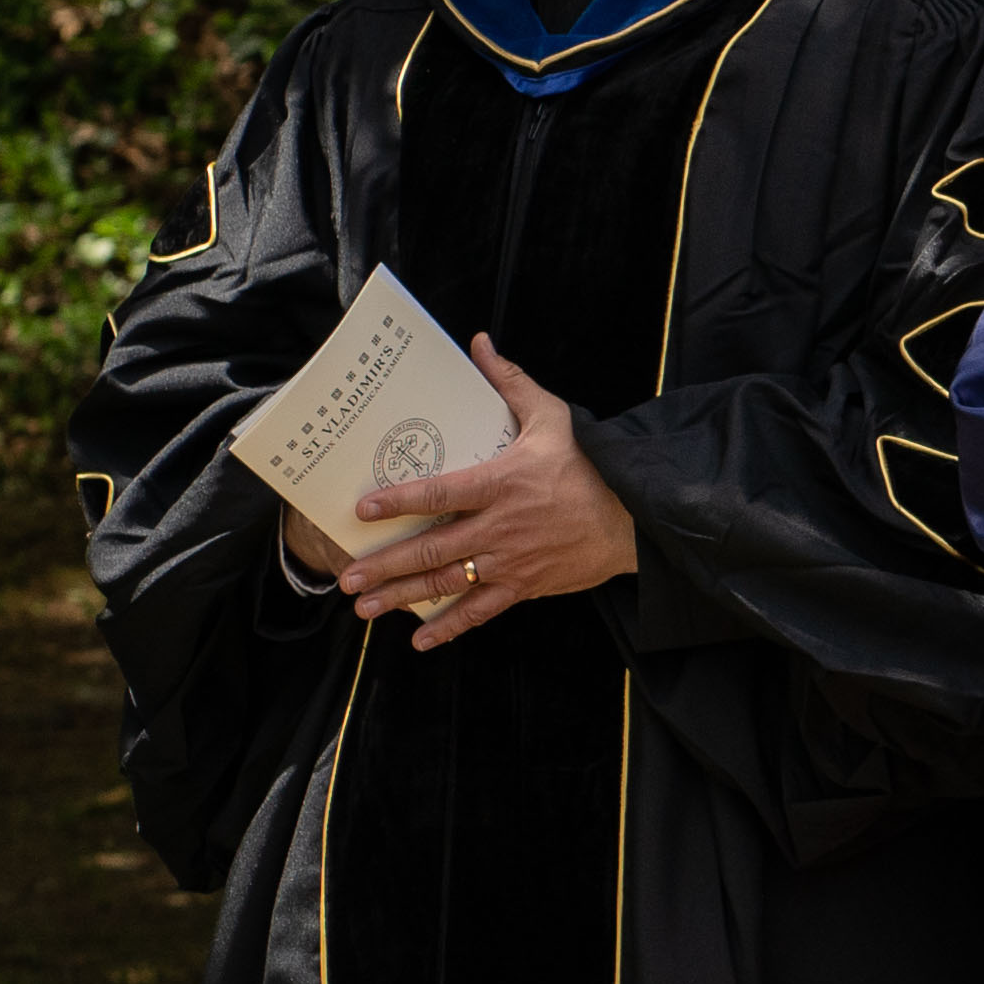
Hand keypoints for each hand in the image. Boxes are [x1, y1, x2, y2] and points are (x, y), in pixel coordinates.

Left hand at [336, 342, 634, 648]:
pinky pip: (482, 611)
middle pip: (431, 550)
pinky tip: (421, 640)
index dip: (399, 502)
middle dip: (385, 564)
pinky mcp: (525, 586)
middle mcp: (499, 527)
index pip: (439, 493)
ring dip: (403, 597)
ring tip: (366, 606)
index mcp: (501, 483)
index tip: (362, 510)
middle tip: (347, 575)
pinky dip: (451, 627)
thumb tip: (480, 344)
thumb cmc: (592, 465)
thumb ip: (510, 383)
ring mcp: (510, 561)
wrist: (636, 516)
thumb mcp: (553, 417)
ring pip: (447, 583)